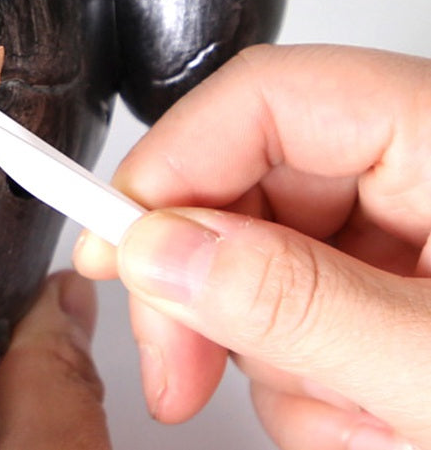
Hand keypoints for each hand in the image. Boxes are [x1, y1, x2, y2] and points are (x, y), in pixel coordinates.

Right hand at [74, 44, 430, 449]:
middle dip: (208, 292)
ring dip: (272, 353)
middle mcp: (409, 160)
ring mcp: (403, 222)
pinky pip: (295, 303)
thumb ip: (298, 301)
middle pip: (242, 181)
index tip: (113, 246)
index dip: (167, 164)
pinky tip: (366, 414)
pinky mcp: (392, 277)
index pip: (258, 98)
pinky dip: (304, 373)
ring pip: (258, 256)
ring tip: (356, 419)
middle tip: (179, 367)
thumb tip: (163, 252)